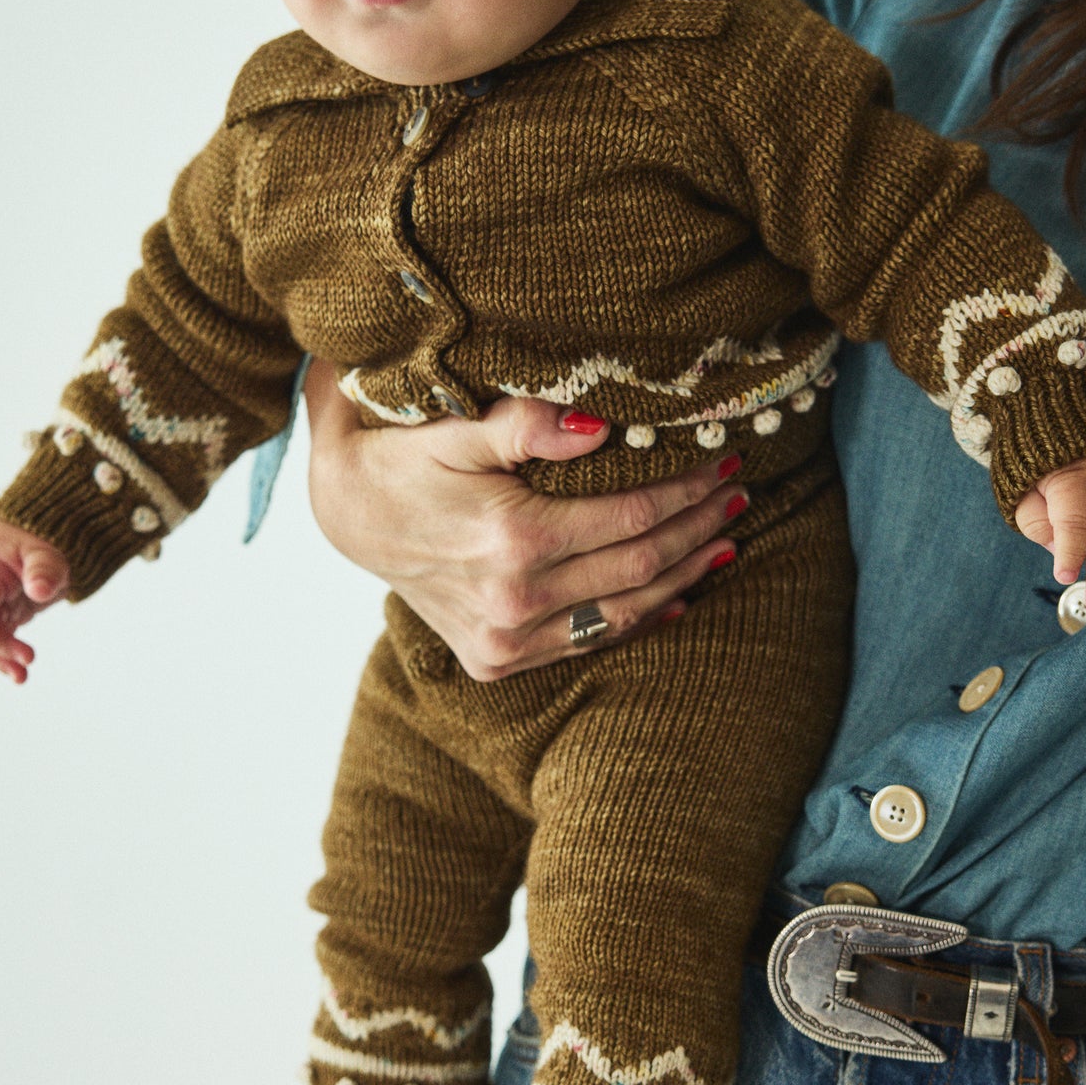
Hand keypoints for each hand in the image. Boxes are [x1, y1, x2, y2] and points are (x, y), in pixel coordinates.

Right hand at [0, 521, 70, 681]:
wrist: (38, 539)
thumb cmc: (37, 540)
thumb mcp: (45, 550)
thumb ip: (43, 568)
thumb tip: (40, 591)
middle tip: (24, 662)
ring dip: (4, 657)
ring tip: (21, 677)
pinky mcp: (4, 615)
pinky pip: (2, 638)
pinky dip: (10, 655)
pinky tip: (20, 674)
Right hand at [303, 360, 747, 678]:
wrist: (345, 515)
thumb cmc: (404, 456)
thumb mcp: (456, 427)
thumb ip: (526, 425)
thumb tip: (600, 425)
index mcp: (512, 542)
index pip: (630, 517)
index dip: (686, 490)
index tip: (725, 460)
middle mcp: (513, 603)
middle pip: (637, 566)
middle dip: (697, 528)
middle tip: (740, 493)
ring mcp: (505, 641)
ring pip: (621, 613)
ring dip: (681, 577)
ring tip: (724, 540)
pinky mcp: (496, 659)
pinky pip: (586, 644)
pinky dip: (636, 619)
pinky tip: (674, 597)